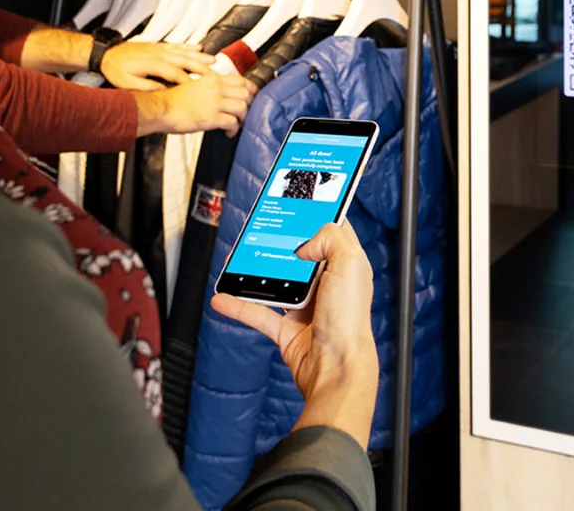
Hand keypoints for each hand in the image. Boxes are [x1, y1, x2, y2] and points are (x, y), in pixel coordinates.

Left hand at [100, 41, 214, 90]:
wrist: (106, 53)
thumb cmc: (115, 69)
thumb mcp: (127, 83)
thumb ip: (146, 87)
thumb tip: (164, 91)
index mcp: (152, 64)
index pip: (175, 73)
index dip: (188, 81)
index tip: (200, 89)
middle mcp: (159, 54)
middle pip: (184, 60)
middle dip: (201, 68)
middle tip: (214, 75)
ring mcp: (160, 48)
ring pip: (184, 52)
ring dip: (199, 56)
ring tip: (213, 61)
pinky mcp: (158, 46)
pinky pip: (177, 45)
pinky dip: (189, 46)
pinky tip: (199, 48)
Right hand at [138, 72, 252, 135]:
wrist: (161, 109)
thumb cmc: (173, 101)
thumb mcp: (194, 86)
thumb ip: (210, 88)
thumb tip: (223, 95)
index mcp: (212, 79)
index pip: (241, 80)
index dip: (251, 89)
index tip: (253, 96)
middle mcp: (216, 88)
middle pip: (246, 93)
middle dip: (250, 104)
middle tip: (246, 113)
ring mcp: (215, 102)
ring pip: (243, 107)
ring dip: (243, 118)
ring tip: (236, 124)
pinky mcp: (212, 117)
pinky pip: (233, 122)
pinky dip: (234, 129)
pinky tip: (228, 133)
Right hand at [212, 222, 379, 446]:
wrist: (336, 369)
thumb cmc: (349, 321)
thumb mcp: (350, 263)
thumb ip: (330, 239)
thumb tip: (304, 245)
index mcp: (347, 267)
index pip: (335, 233)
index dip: (319, 217)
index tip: (300, 203)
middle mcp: (327, 286)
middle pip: (300, 256)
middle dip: (281, 243)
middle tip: (263, 229)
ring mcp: (306, 308)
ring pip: (276, 283)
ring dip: (255, 273)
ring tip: (237, 259)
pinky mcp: (287, 329)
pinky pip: (257, 313)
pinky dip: (238, 306)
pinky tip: (222, 298)